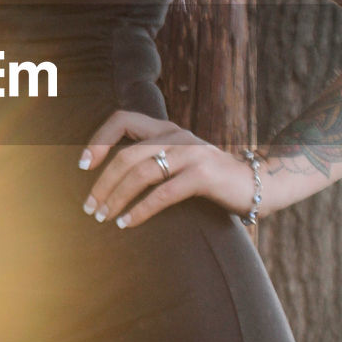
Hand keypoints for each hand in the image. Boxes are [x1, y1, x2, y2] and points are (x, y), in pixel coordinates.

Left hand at [78, 110, 260, 228]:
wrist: (259, 184)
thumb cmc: (211, 178)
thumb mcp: (179, 160)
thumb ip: (153, 159)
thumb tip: (109, 178)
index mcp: (166, 129)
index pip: (122, 119)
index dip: (98, 139)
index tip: (82, 165)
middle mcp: (176, 135)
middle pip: (126, 154)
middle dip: (102, 183)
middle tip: (89, 207)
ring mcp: (191, 153)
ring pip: (141, 172)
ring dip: (116, 198)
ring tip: (104, 217)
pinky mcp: (203, 175)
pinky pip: (163, 193)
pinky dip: (141, 210)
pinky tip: (127, 223)